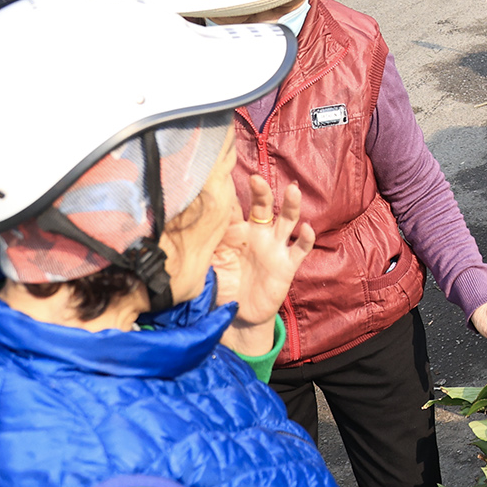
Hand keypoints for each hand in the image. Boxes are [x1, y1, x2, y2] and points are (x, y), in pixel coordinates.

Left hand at [214, 175, 315, 356]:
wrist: (237, 315)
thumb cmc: (220, 285)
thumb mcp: (207, 264)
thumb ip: (200, 245)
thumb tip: (180, 228)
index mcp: (235, 231)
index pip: (234, 205)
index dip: (232, 190)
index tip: (227, 171)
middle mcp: (257, 234)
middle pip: (263, 206)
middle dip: (262, 192)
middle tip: (256, 179)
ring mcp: (274, 247)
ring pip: (286, 221)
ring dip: (291, 205)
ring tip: (292, 191)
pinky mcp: (287, 264)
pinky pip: (299, 249)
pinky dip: (306, 238)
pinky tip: (307, 228)